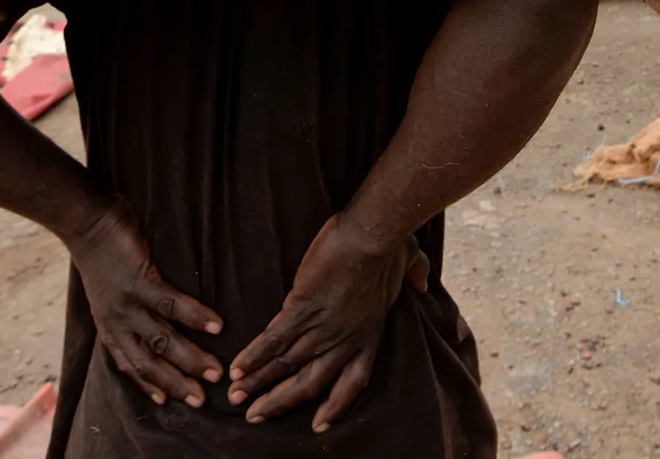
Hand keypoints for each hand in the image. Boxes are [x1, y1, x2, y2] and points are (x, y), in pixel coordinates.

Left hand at [67, 198, 224, 407]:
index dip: (151, 386)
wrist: (87, 224)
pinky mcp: (139, 281)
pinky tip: (216, 325)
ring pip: (163, 340)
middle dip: (177, 383)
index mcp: (110, 329)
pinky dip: (195, 317)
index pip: (131, 367)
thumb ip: (127, 316)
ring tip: (216, 370)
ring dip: (191, 358)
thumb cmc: (103, 258)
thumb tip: (153, 329)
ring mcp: (127, 304)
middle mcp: (117, 323)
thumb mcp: (108, 296)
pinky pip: (171, 305)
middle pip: (149, 363)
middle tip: (203, 398)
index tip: (171, 401)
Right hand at [228, 214, 429, 430]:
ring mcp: (322, 327)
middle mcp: (344, 340)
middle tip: (257, 416)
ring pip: (287, 366)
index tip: (318, 424)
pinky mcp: (301, 309)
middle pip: (310, 384)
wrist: (371, 235)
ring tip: (236, 397)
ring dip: (260, 383)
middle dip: (281, 402)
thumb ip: (416, 276)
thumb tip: (423, 282)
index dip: (335, 406)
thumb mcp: (411, 265)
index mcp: (369, 335)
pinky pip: (273, 340)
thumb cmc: (391, 246)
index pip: (352, 383)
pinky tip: (237, 368)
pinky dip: (254, 356)